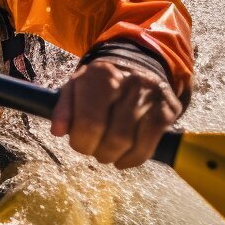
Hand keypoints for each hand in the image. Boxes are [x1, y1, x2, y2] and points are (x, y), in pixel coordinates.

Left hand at [51, 58, 182, 168]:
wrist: (138, 65)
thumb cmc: (101, 82)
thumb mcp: (77, 86)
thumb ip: (63, 107)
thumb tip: (58, 131)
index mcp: (101, 75)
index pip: (89, 122)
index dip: (80, 141)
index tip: (79, 142)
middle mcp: (129, 84)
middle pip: (111, 137)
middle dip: (97, 151)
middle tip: (93, 148)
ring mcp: (150, 98)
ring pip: (128, 144)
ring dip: (113, 156)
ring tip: (107, 151)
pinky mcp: (166, 111)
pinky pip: (148, 147)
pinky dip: (133, 159)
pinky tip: (124, 157)